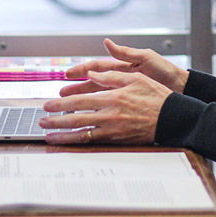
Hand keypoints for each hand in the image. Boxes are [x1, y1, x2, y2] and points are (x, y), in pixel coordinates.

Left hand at [40, 69, 171, 144]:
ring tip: (49, 136)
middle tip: (42, 122)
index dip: (61, 104)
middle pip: (76, 117)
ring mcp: (113, 129)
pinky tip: (70, 142)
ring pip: (82, 132)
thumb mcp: (136, 78)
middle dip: (56, 120)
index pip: (80, 100)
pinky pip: (94, 141)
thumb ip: (111, 77)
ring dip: (63, 135)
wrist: (173, 118)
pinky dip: (79, 142)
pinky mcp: (118, 139)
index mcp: (112, 97)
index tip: (48, 105)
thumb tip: (91, 75)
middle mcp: (110, 114)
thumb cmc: (157, 96)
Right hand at [58, 38, 188, 99]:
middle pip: (93, 84)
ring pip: (99, 96)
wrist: (182, 89)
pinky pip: (111, 107)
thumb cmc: (166, 71)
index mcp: (123, 67)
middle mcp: (121, 80)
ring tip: (69, 107)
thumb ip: (126, 52)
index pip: (97, 67)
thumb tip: (106, 42)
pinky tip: (89, 117)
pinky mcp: (130, 104)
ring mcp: (125, 92)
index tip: (67, 74)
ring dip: (84, 101)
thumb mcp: (146, 57)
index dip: (81, 70)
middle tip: (61, 94)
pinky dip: (99, 111)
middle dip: (77, 88)